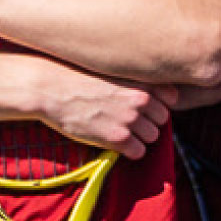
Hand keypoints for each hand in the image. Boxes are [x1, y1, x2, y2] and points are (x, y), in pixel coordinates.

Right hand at [33, 67, 176, 158]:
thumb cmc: (75, 76)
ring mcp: (130, 119)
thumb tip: (154, 94)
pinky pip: (138, 152)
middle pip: (162, 120)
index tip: (143, 105)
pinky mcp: (118, 138)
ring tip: (118, 129)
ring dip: (139, 137)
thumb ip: (134, 79)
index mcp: (141, 80)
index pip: (171, 98)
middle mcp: (141, 99)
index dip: (157, 103)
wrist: (49, 88)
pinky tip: (113, 141)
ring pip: (153, 137)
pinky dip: (129, 150)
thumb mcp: (110, 68)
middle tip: (126, 119)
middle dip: (148, 121)